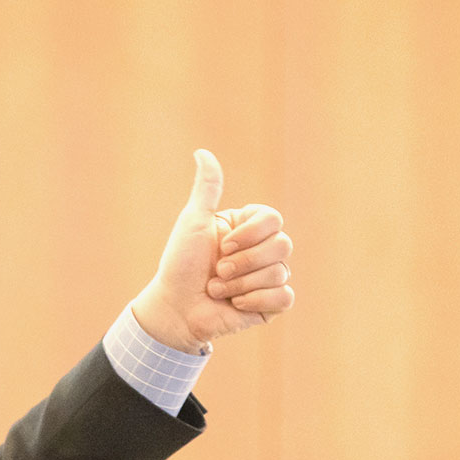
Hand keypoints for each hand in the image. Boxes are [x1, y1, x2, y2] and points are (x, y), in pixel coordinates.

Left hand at [129, 149, 293, 352]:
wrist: (175, 308)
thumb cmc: (180, 264)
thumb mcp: (193, 222)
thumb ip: (207, 188)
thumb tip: (203, 152)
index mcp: (248, 228)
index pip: (273, 219)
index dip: (250, 234)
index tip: (222, 244)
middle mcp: (262, 250)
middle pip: (283, 245)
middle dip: (244, 262)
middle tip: (217, 271)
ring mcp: (268, 277)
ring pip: (280, 272)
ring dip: (241, 284)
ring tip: (217, 289)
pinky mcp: (270, 304)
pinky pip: (284, 297)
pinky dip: (256, 301)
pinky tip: (235, 304)